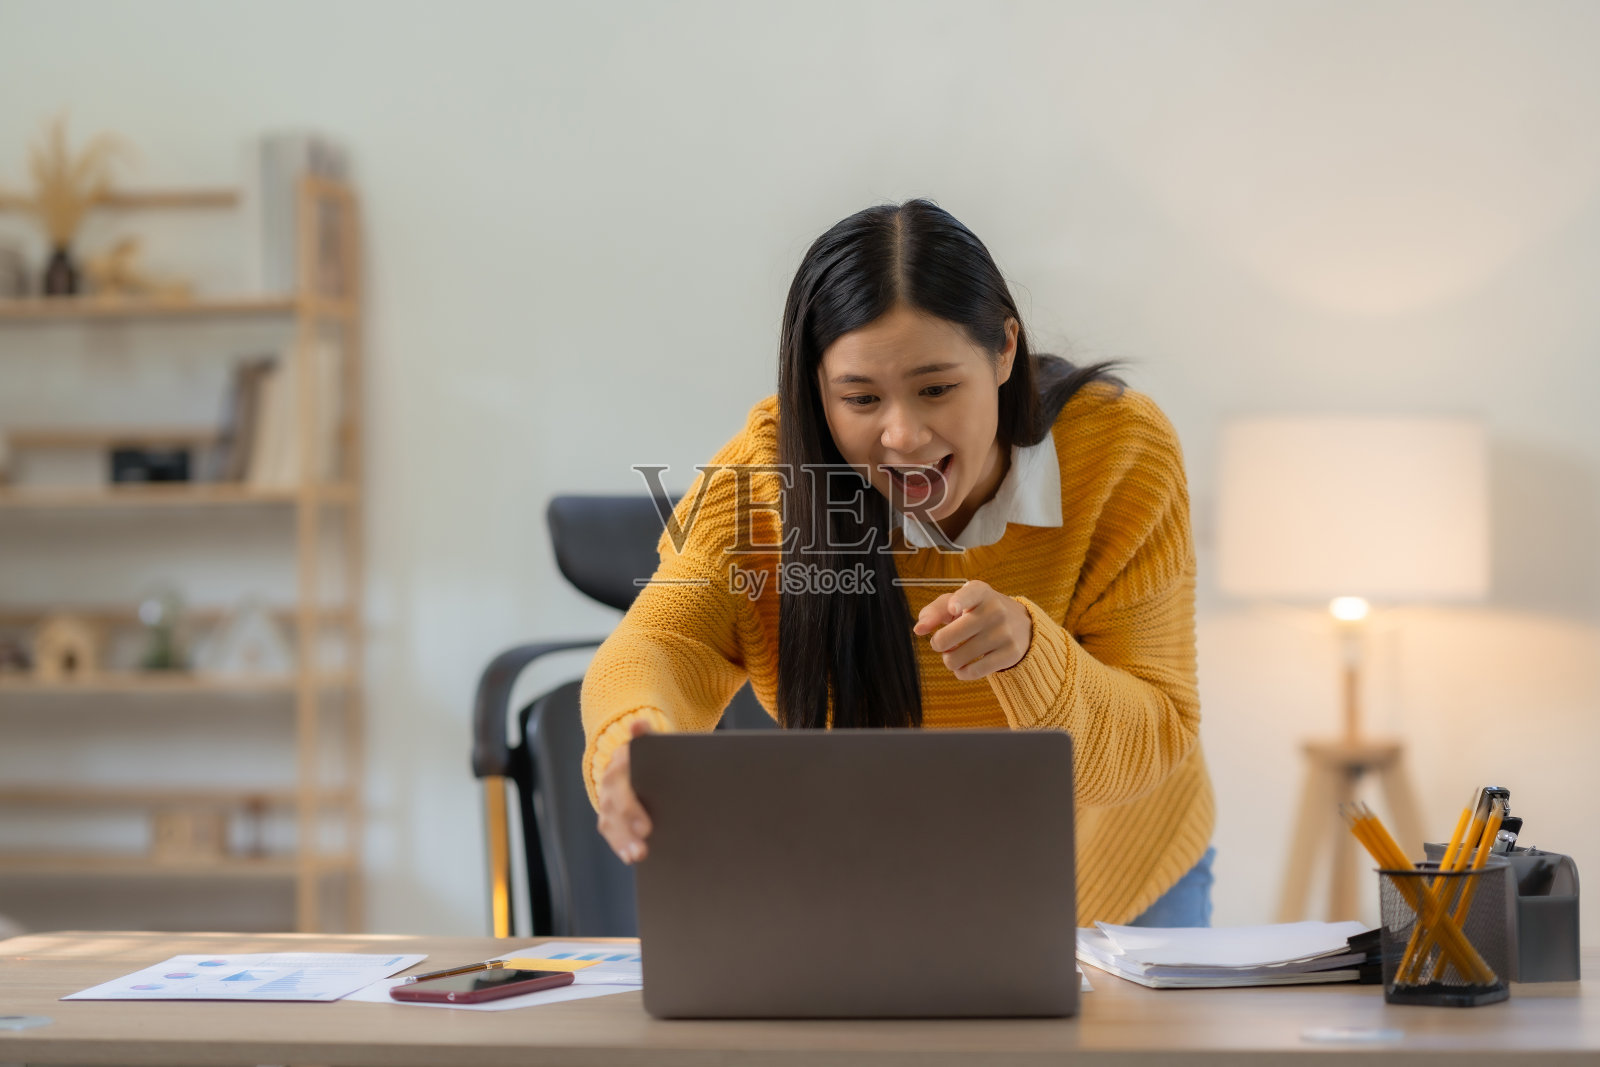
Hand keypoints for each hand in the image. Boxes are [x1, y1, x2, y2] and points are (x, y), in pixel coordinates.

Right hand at [596, 717, 654, 864]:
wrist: (632, 755)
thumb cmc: (650, 754)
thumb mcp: (651, 743)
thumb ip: (647, 735)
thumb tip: (638, 723)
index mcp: (620, 765)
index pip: (622, 788)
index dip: (632, 810)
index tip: (647, 828)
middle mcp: (609, 784)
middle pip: (615, 811)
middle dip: (628, 832)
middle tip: (643, 851)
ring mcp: (606, 800)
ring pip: (609, 823)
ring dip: (621, 843)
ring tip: (637, 858)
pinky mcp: (608, 814)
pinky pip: (609, 831)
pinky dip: (618, 845)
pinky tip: (631, 858)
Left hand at [912, 580, 1031, 680]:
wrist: (1020, 625)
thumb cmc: (976, 612)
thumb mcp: (957, 603)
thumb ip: (934, 612)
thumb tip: (919, 629)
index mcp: (980, 592)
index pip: (970, 594)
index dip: (959, 602)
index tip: (954, 609)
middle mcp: (995, 609)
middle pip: (948, 637)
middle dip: (938, 644)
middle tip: (942, 643)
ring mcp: (1005, 632)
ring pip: (957, 658)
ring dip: (949, 660)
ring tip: (955, 654)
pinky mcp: (1011, 653)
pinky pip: (973, 672)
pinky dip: (961, 672)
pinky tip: (963, 666)